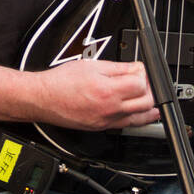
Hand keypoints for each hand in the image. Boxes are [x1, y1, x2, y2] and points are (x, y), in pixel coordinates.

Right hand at [31, 60, 160, 131]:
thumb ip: (119, 68)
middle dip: (150, 90)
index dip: (144, 74)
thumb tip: (137, 68)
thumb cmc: (62, 82)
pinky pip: (126, 125)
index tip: (141, 70)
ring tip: (149, 97)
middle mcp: (109, 110)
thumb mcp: (92, 65)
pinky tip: (138, 111)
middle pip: (146, 103)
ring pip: (140, 119)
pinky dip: (137, 118)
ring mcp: (106, 122)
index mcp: (107, 91)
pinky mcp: (102, 128)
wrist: (43, 99)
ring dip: (149, 107)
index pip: (141, 84)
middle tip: (146, 81)